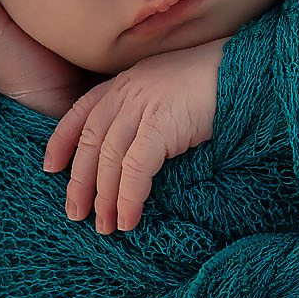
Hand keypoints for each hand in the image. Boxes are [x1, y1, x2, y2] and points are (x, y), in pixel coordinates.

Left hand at [42, 36, 226, 233]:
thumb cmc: (217, 84)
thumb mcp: (171, 91)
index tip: (51, 168)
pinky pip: (135, 170)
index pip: (82, 112)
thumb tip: (138, 150)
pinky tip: (129, 218)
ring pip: (109, 160)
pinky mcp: (161, 125)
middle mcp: (128, 91)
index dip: (61, 140)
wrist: (248, 71)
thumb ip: (148, 111)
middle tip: (76, 214)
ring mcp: (143, 106)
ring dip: (104, 198)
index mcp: (127, 82)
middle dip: (79, 181)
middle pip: (90, 142)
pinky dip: (128, 198)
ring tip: (106, 226)